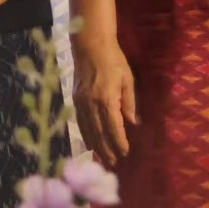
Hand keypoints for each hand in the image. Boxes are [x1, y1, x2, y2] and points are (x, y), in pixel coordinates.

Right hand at [71, 35, 137, 167]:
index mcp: (106, 99)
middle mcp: (91, 103)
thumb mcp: (127, 79)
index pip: (114, 127)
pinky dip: (84, 132)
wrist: (89, 45)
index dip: (119, 142)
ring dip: (94, 144)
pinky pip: (79, 120)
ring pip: (87, 128)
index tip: (125, 153)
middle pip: (98, 131)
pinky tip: (88, 141)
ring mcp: (80, 101)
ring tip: (101, 157)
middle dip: (106, 148)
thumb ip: (129, 102)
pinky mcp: (75, 97)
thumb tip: (133, 122)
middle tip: (113, 162)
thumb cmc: (113, 60)